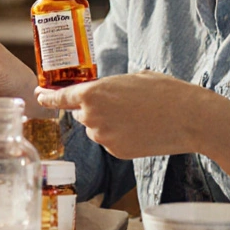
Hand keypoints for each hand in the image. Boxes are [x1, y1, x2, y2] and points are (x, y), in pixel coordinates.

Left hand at [38, 71, 219, 158]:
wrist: (190, 118)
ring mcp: (103, 137)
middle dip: (93, 109)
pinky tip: (139, 129)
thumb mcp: (131, 78)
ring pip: (95, 129)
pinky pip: (109, 142)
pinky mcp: (116, 152)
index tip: (38, 96)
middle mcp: (91, 117)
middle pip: (81, 114)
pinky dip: (119, 136)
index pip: (60, 98)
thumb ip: (107, 87)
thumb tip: (101, 93)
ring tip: (136, 116)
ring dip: (107, 123)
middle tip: (120, 103)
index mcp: (92, 94)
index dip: (48, 98)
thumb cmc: (164, 91)